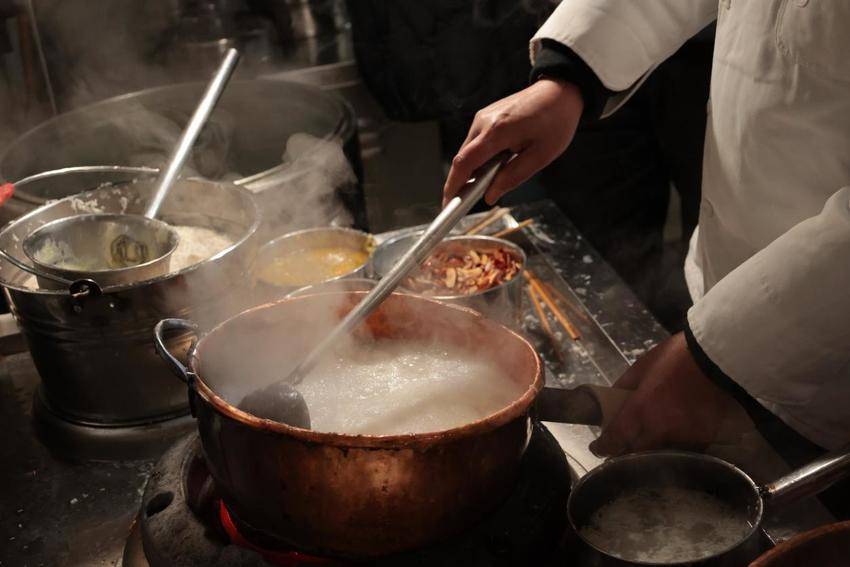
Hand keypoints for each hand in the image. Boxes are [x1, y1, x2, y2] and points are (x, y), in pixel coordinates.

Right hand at [442, 79, 583, 205]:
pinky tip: (491, 168)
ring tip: (483, 186)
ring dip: (472, 170)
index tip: (448, 204)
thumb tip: (490, 196)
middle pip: (462, 158)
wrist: (560, 91)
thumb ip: (513, 177)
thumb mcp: (541, 156)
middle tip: (464, 203)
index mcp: (498, 131)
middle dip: (460, 182)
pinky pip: (476, 142)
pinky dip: (479, 158)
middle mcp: (484, 121)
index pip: (465, 163)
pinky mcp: (486, 116)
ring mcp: (483, 117)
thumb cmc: (555, 121)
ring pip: (468, 151)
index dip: (453, 186)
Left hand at [589, 332, 738, 456]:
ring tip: (647, 444)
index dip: (603, 447)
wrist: (720, 356)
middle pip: (636, 454)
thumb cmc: (677, 356)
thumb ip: (624, 386)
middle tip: (620, 448)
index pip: (615, 439)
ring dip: (651, 452)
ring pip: (660, 455)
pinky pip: (684, 451)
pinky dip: (675, 448)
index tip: (597, 448)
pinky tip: (673, 440)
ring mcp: (684, 438)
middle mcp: (661, 429)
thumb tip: (612, 400)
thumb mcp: (642, 366)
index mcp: (641, 409)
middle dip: (625, 453)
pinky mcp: (705, 439)